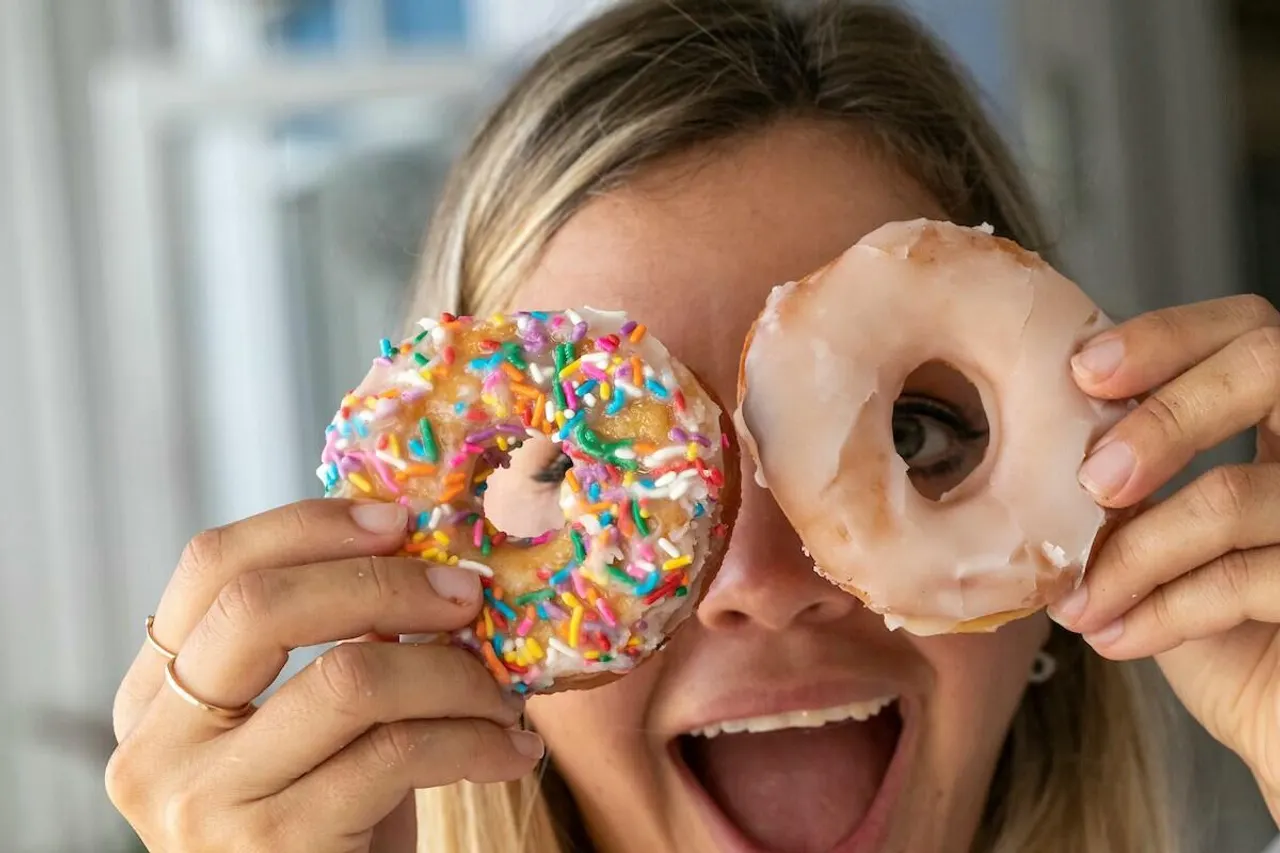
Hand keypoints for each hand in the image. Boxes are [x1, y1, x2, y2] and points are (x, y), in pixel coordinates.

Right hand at [106, 499, 544, 852]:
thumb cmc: (332, 818)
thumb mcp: (310, 724)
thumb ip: (329, 640)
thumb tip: (424, 543)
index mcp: (154, 694)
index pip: (212, 566)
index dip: (310, 526)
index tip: (399, 520)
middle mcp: (155, 746)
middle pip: (261, 606)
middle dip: (385, 583)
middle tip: (467, 595)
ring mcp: (205, 801)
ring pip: (347, 678)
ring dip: (452, 672)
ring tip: (503, 694)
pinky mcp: (273, 846)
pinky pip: (396, 751)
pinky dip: (474, 739)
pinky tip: (511, 749)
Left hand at [1046, 294, 1279, 819]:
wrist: (1276, 725)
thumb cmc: (1222, 630)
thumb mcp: (1165, 540)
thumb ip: (1131, 483)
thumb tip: (1039, 440)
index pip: (1249, 330)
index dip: (1170, 335)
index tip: (1084, 372)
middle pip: (1267, 366)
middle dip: (1165, 416)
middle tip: (1095, 480)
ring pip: (1234, 494)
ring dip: (1131, 556)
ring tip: (1078, 602)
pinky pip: (1247, 579)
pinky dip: (1161, 611)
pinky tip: (1114, 635)